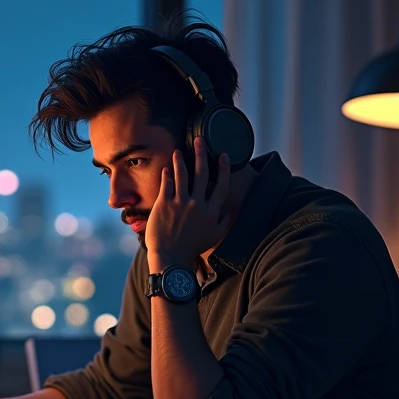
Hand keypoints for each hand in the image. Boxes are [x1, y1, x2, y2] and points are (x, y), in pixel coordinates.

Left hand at [144, 139, 232, 269]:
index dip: (223, 169)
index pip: (221, 185)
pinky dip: (167, 174)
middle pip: (202, 174)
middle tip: (199, 141)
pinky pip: (167, 184)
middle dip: (201, 155)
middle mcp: (197, 204)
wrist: (171, 258)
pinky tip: (167, 167)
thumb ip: (226, 220)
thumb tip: (234, 208)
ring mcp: (180, 203)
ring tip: (178, 151)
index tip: (223, 155)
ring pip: (182, 175)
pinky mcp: (164, 205)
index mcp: (211, 211)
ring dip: (180, 160)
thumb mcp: (215, 236)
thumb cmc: (193, 248)